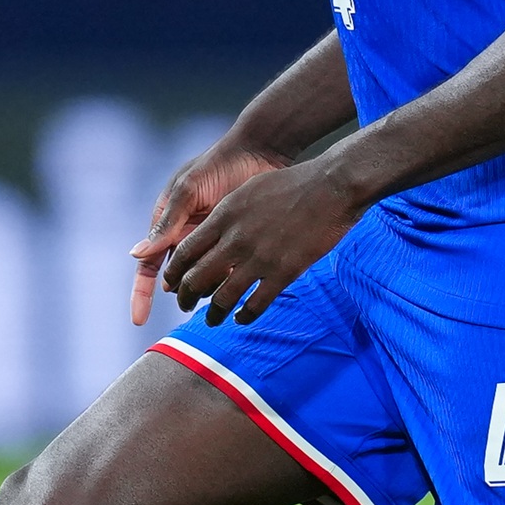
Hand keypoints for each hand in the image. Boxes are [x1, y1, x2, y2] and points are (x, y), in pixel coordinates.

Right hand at [129, 137, 288, 325]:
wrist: (259, 152)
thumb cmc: (217, 165)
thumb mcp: (188, 191)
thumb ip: (167, 223)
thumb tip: (136, 255)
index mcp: (167, 224)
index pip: (148, 267)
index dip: (141, 294)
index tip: (139, 320)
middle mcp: (186, 237)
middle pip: (177, 279)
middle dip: (183, 292)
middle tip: (193, 302)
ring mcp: (211, 241)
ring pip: (202, 279)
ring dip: (207, 287)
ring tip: (221, 283)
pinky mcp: (235, 243)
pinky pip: (227, 271)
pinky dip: (229, 280)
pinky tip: (239, 277)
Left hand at [154, 160, 365, 326]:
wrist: (331, 186)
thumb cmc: (293, 183)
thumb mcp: (249, 190)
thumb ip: (227, 213)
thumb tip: (212, 229)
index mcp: (224, 216)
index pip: (185, 251)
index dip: (175, 272)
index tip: (173, 283)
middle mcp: (235, 239)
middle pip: (197, 278)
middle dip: (186, 297)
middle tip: (185, 305)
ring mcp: (259, 258)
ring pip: (223, 297)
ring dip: (213, 314)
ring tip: (212, 320)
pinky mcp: (283, 272)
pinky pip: (255, 304)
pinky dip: (244, 316)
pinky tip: (242, 318)